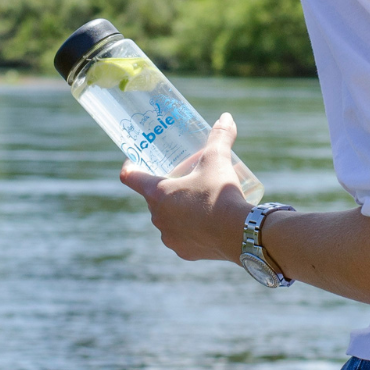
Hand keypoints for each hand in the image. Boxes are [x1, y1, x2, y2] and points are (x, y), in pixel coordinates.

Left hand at [119, 112, 254, 262]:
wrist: (239, 232)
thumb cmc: (221, 193)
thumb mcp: (219, 159)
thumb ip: (220, 136)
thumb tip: (226, 117)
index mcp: (157, 193)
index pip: (130, 177)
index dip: (130, 166)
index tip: (135, 161)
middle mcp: (157, 217)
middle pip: (153, 198)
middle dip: (165, 187)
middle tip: (182, 178)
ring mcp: (169, 237)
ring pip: (167, 219)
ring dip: (177, 210)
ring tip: (196, 201)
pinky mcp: (183, 251)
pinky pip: (181, 237)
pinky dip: (189, 229)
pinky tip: (203, 224)